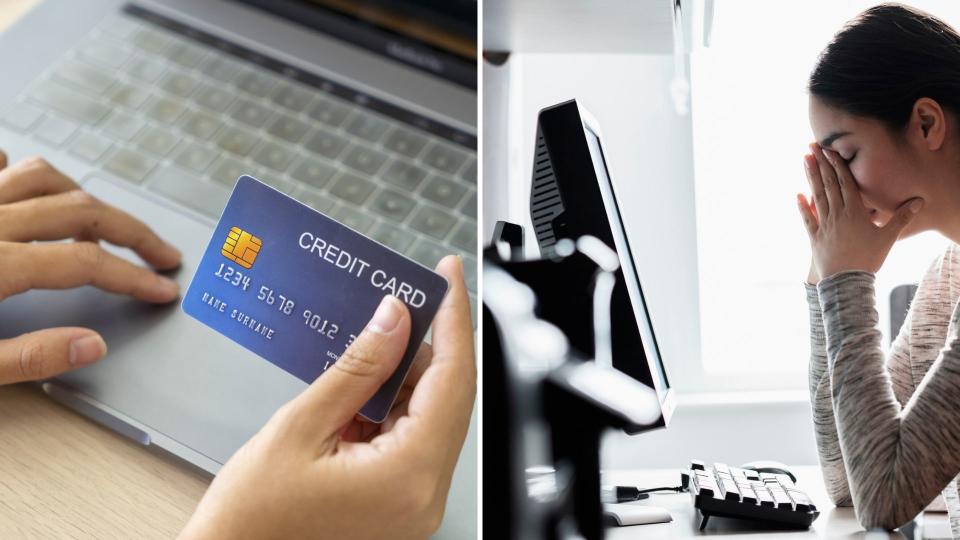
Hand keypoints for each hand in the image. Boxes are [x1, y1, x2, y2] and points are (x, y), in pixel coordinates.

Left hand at [0, 154, 180, 383]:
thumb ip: (30, 357)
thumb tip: (92, 346)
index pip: (86, 263)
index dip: (132, 277)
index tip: (161, 290)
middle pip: (81, 210)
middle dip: (132, 232)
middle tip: (162, 253)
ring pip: (43, 177)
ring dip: (84, 197)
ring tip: (106, 222)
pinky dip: (20, 171)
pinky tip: (32, 185)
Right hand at [179, 255, 475, 539]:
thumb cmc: (251, 521)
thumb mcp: (300, 428)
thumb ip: (357, 369)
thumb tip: (394, 320)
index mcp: (408, 476)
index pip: (453, 380)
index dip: (454, 320)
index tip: (450, 276)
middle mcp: (425, 495)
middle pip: (447, 398)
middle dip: (426, 346)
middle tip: (402, 301)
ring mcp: (415, 504)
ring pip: (429, 417)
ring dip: (403, 377)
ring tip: (369, 342)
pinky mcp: (400, 504)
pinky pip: (409, 441)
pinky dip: (389, 409)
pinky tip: (360, 386)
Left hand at [796, 144, 922, 278]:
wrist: (847, 281)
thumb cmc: (869, 258)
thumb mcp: (888, 237)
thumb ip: (902, 217)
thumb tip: (919, 201)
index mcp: (854, 212)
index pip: (845, 183)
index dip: (838, 165)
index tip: (830, 150)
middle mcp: (837, 214)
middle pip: (828, 185)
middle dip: (821, 164)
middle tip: (813, 146)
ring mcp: (824, 225)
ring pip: (816, 196)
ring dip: (810, 177)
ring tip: (804, 160)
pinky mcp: (814, 237)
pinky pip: (807, 218)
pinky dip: (802, 206)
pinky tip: (798, 194)